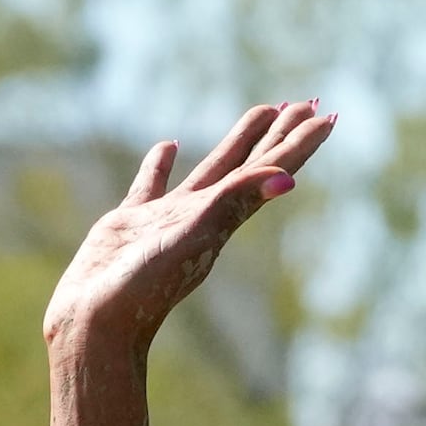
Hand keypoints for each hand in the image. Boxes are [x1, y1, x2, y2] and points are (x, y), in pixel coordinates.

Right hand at [46, 102, 332, 358]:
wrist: (98, 322)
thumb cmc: (145, 284)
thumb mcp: (194, 236)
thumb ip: (234, 202)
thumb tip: (289, 180)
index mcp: (224, 218)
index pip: (272, 170)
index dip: (299, 143)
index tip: (327, 114)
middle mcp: (204, 216)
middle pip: (253, 165)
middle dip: (281, 135)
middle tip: (308, 103)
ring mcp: (169, 219)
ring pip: (213, 169)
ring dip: (239, 142)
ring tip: (262, 110)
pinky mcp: (132, 222)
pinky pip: (153, 183)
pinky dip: (162, 163)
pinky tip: (170, 144)